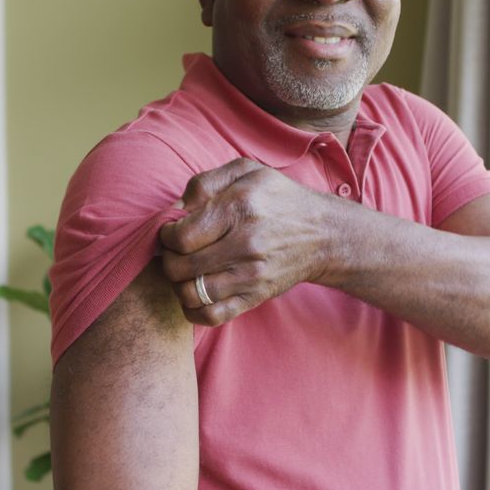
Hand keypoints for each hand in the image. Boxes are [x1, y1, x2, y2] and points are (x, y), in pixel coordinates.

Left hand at [159, 158, 335, 325]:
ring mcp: (251, 276)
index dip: (165, 235)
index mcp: (239, 208)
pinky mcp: (255, 297)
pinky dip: (193, 310)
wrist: (323, 234)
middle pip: (180, 267)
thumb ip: (204, 183)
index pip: (180, 235)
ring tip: (186, 271)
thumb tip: (175, 209)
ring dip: (178, 284)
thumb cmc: (278, 199)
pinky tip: (196, 293)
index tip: (172, 231)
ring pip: (190, 294)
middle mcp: (245, 244)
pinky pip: (211, 316)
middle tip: (176, 251)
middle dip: (168, 259)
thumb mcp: (246, 172)